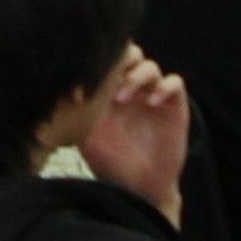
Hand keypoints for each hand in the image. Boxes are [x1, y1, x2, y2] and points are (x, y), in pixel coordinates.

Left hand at [80, 47, 193, 222]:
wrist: (138, 186)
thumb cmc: (110, 162)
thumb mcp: (87, 137)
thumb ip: (79, 114)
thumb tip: (65, 89)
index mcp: (109, 92)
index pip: (108, 60)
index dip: (100, 61)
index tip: (85, 76)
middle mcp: (132, 90)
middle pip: (131, 53)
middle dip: (121, 59)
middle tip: (109, 77)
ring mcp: (152, 96)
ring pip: (150, 66)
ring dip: (136, 77)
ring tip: (122, 99)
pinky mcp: (173, 106)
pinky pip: (175, 83)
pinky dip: (164, 87)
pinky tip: (151, 103)